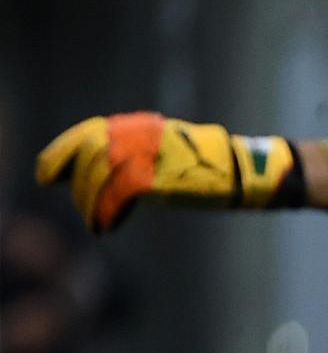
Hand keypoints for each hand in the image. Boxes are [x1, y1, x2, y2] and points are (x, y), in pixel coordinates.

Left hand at [35, 113, 296, 231]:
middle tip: (73, 202)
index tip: (51, 172)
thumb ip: (143, 155)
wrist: (252, 174)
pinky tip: (106, 225)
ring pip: (101, 172)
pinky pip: (119, 193)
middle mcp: (146, 135)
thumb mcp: (175, 154)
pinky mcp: (161, 177)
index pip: (94, 131)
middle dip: (73, 178)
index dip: (65, 150)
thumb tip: (111, 171)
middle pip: (92, 152)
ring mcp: (153, 155)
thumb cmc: (217, 170)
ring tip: (92, 219)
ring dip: (89, 200)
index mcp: (147, 127)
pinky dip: (107, 210)